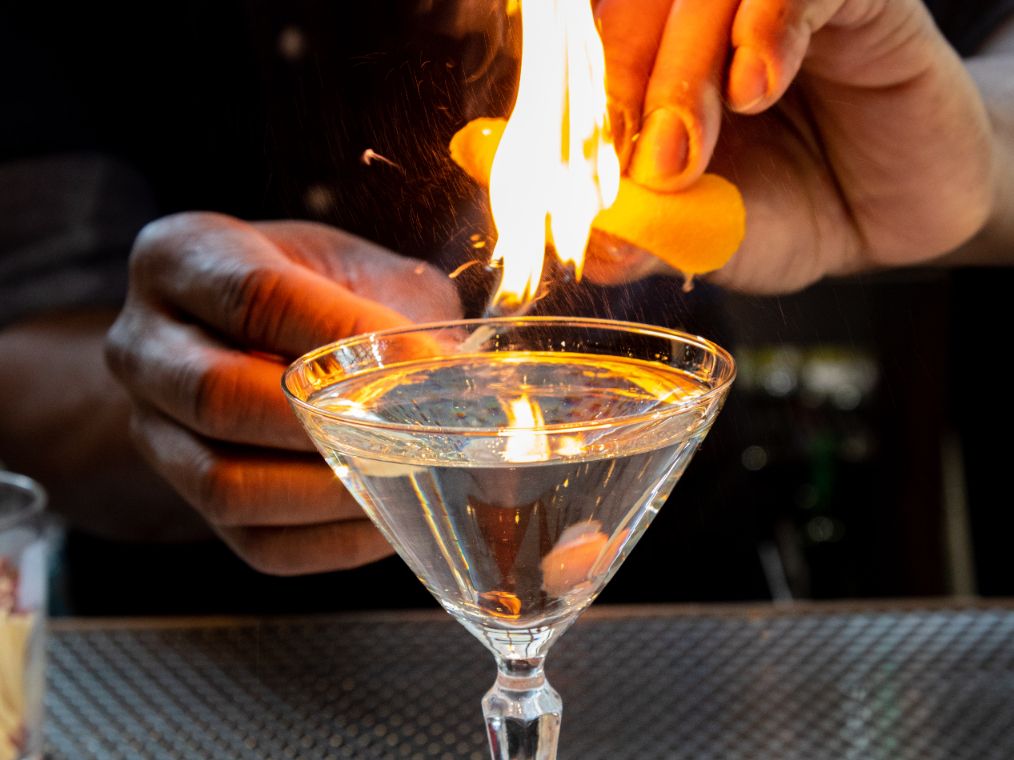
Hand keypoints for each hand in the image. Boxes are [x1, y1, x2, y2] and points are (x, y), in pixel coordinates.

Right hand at [105, 212, 461, 573]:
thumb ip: (397, 306)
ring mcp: (152, 433)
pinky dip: (333, 540)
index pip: (255, 296)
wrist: (263, 338)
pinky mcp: (190, 504)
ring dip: (330, 489)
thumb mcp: (355, 268)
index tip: (423, 360)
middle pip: (218, 395)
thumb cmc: (319, 292)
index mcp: (178, 258)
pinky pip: (256, 543)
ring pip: (224, 485)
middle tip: (413, 428)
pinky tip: (390, 514)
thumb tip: (456, 372)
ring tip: (405, 473)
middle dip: (328, 421)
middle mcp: (142, 346)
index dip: (344, 333)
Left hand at [596, 0, 995, 291]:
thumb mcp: (706, 239)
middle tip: (641, 168)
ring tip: (686, 152)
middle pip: (636, 10)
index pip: (588, 52)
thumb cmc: (792, 212)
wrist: (896, 217)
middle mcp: (705, 24)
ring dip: (683, 70)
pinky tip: (757, 88)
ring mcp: (773, 3)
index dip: (572, 107)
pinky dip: (767, 26)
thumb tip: (579, 243)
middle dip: (623, 91)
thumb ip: (645, 233)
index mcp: (652, 69)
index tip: (575, 172)